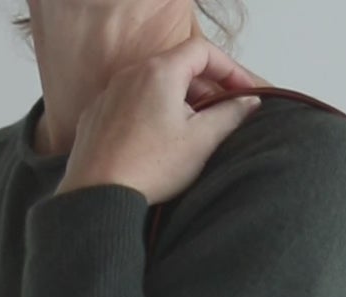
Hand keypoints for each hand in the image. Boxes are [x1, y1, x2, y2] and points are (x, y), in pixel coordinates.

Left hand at [56, 40, 269, 206]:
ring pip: (154, 87)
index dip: (230, 69)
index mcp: (160, 71)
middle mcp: (132, 73)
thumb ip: (229, 115)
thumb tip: (248, 103)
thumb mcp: (201, 141)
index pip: (203, 51)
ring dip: (180, 102)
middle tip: (225, 114)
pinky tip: (158, 142)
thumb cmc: (149, 167)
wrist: (98, 195)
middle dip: (207, 87)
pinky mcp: (97, 115)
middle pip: (178, 67)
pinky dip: (151, 114)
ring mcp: (110, 93)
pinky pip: (131, 105)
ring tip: (193, 132)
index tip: (244, 92)